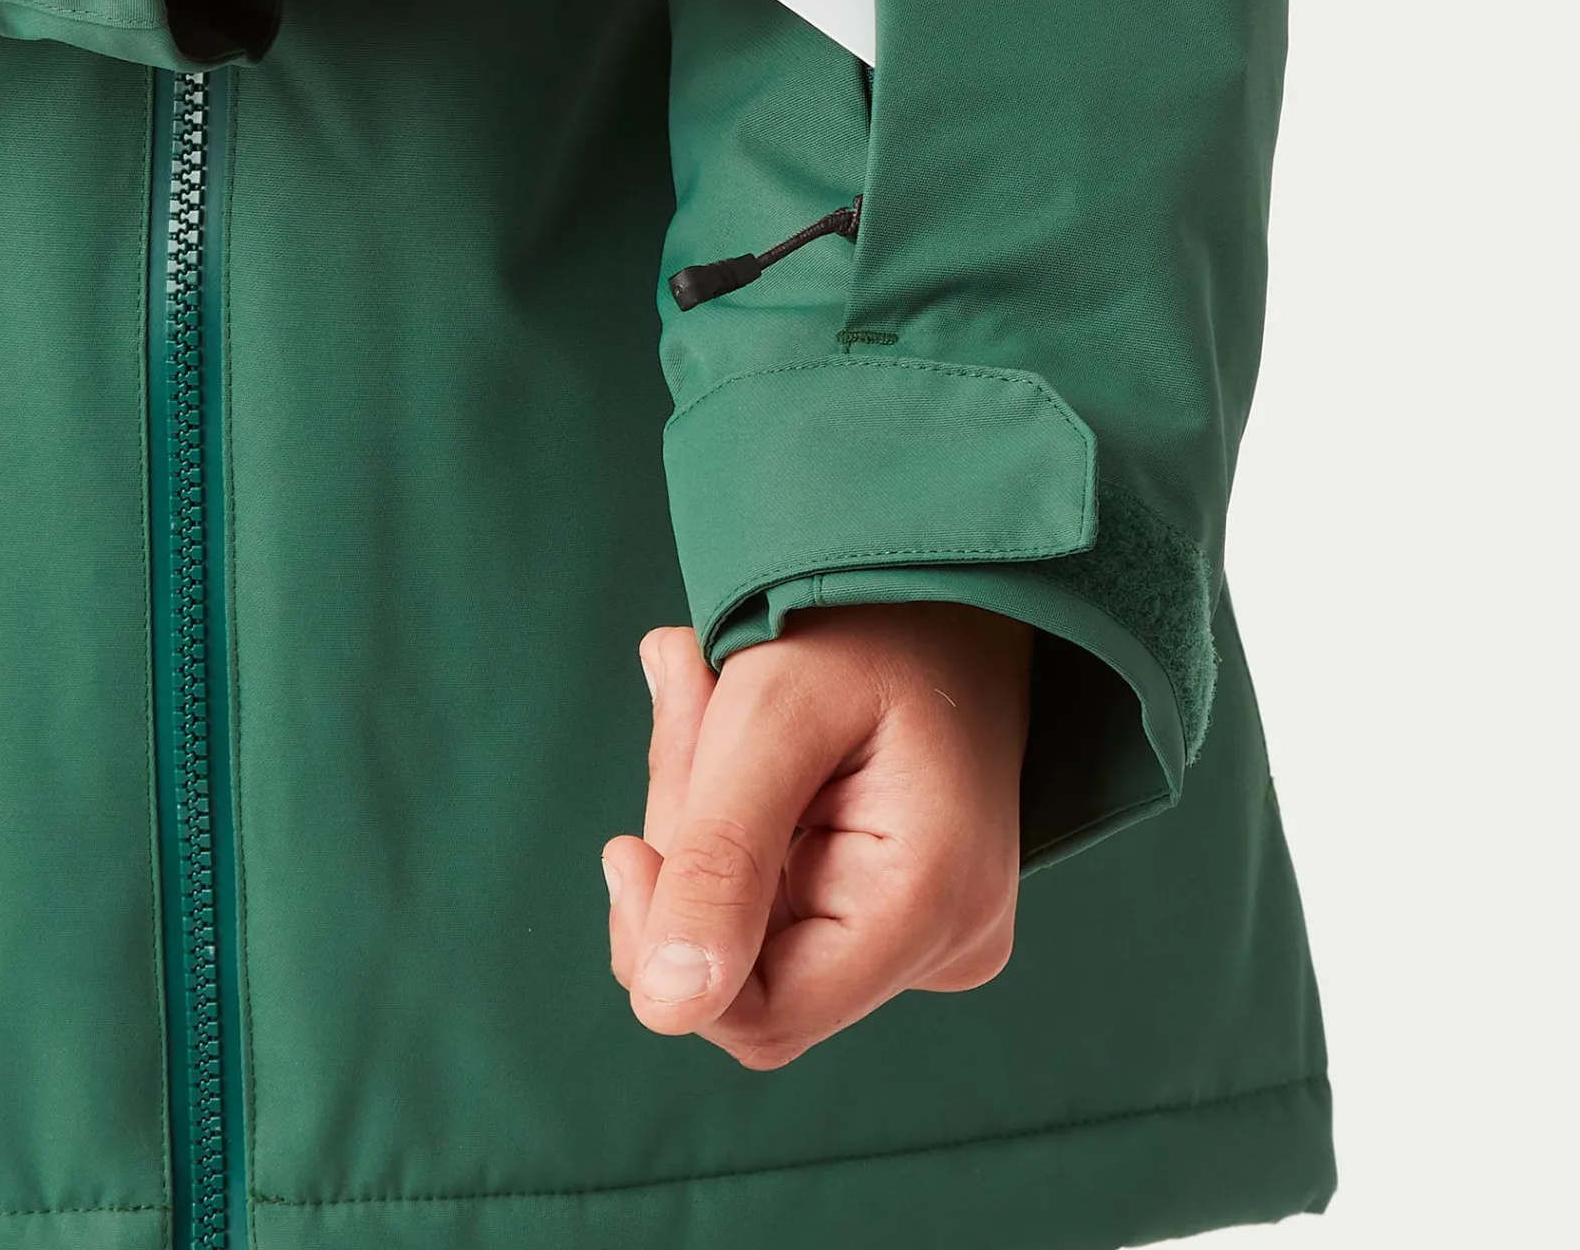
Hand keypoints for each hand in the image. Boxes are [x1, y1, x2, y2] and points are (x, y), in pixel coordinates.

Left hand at [602, 603, 1031, 1070]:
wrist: (951, 563)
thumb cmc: (872, 616)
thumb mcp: (772, 714)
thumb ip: (718, 861)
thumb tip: (665, 1006)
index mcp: (933, 904)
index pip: (759, 1015)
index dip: (668, 941)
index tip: (628, 844)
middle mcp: (950, 940)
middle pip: (748, 969)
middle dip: (687, 850)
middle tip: (688, 703)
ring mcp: (936, 925)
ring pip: (753, 929)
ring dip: (703, 819)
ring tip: (714, 692)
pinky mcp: (909, 901)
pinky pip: (780, 898)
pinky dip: (735, 820)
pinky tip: (748, 729)